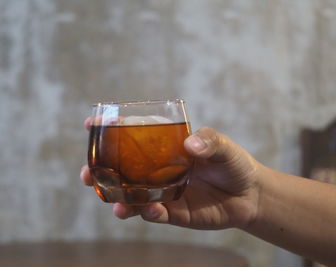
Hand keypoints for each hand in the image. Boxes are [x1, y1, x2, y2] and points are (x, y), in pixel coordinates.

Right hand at [81, 119, 261, 229]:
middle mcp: (157, 170)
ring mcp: (162, 192)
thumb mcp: (223, 146)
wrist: (249, 195)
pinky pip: (156, 214)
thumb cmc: (233, 163)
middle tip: (87, 174)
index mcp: (163, 147)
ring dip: (119, 200)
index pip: (132, 137)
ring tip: (116, 204)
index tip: (91, 124)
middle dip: (100, 172)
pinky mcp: (174, 212)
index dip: (109, 130)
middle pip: (121, 171)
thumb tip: (190, 145)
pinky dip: (150, 213)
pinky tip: (151, 210)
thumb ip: (210, 141)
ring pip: (132, 197)